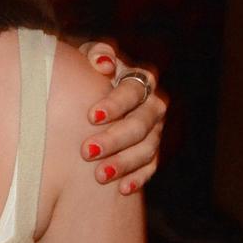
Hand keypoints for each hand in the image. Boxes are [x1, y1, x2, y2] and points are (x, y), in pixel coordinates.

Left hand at [78, 41, 165, 194]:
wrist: (92, 88)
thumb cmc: (88, 68)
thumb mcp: (88, 54)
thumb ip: (96, 53)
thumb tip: (103, 63)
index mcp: (140, 78)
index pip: (132, 91)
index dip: (114, 104)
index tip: (91, 116)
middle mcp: (153, 104)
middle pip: (140, 124)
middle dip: (114, 139)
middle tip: (87, 151)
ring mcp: (156, 129)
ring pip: (146, 148)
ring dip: (123, 163)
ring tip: (99, 175)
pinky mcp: (152, 149)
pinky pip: (151, 166)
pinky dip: (138, 178)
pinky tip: (121, 189)